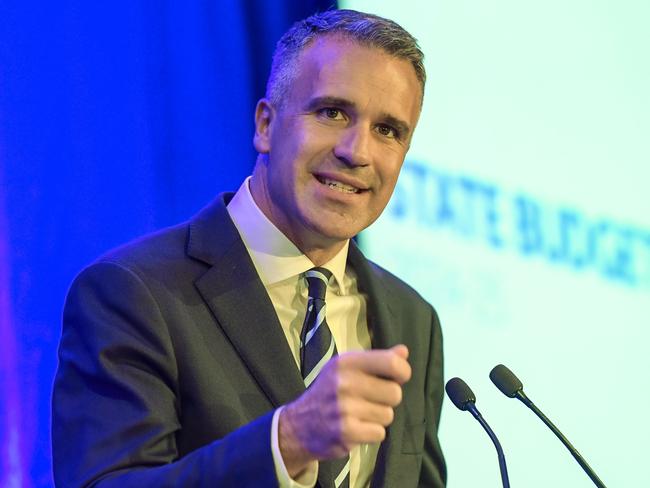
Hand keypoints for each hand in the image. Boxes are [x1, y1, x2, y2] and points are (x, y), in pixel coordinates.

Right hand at [278, 344, 410, 476]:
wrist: (299, 425)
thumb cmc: (329, 392)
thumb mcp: (347, 369)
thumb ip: (377, 360)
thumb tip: (403, 352)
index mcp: (347, 362)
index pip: (392, 363)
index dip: (402, 372)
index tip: (396, 378)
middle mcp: (345, 382)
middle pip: (395, 393)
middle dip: (387, 399)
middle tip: (370, 400)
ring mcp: (345, 408)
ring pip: (388, 415)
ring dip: (378, 418)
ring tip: (359, 415)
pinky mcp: (346, 432)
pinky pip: (380, 433)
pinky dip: (371, 433)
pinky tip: (356, 428)